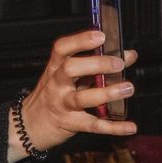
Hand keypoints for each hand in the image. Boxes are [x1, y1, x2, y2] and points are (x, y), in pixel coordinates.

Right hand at [11, 29, 137, 160]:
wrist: (31, 124)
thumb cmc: (54, 95)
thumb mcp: (70, 76)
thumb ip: (98, 64)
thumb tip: (128, 55)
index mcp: (56, 67)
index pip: (63, 48)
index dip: (81, 40)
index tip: (101, 35)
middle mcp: (57, 84)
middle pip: (71, 69)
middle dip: (96, 64)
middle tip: (118, 63)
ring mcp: (62, 104)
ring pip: (82, 98)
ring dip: (107, 93)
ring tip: (127, 88)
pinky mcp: (71, 124)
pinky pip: (94, 125)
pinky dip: (114, 127)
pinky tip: (130, 126)